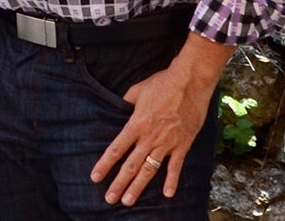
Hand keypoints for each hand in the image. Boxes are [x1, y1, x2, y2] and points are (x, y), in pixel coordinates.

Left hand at [90, 34, 232, 205]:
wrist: (189, 83)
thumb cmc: (161, 84)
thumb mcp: (136, 91)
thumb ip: (125, 103)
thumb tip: (119, 108)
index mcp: (135, 125)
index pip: (115, 150)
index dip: (104, 165)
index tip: (95, 178)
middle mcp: (148, 138)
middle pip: (130, 165)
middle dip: (119, 184)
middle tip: (110, 199)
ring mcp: (166, 143)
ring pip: (149, 170)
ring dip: (138, 187)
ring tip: (128, 201)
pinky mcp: (182, 145)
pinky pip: (176, 167)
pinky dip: (171, 181)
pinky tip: (167, 194)